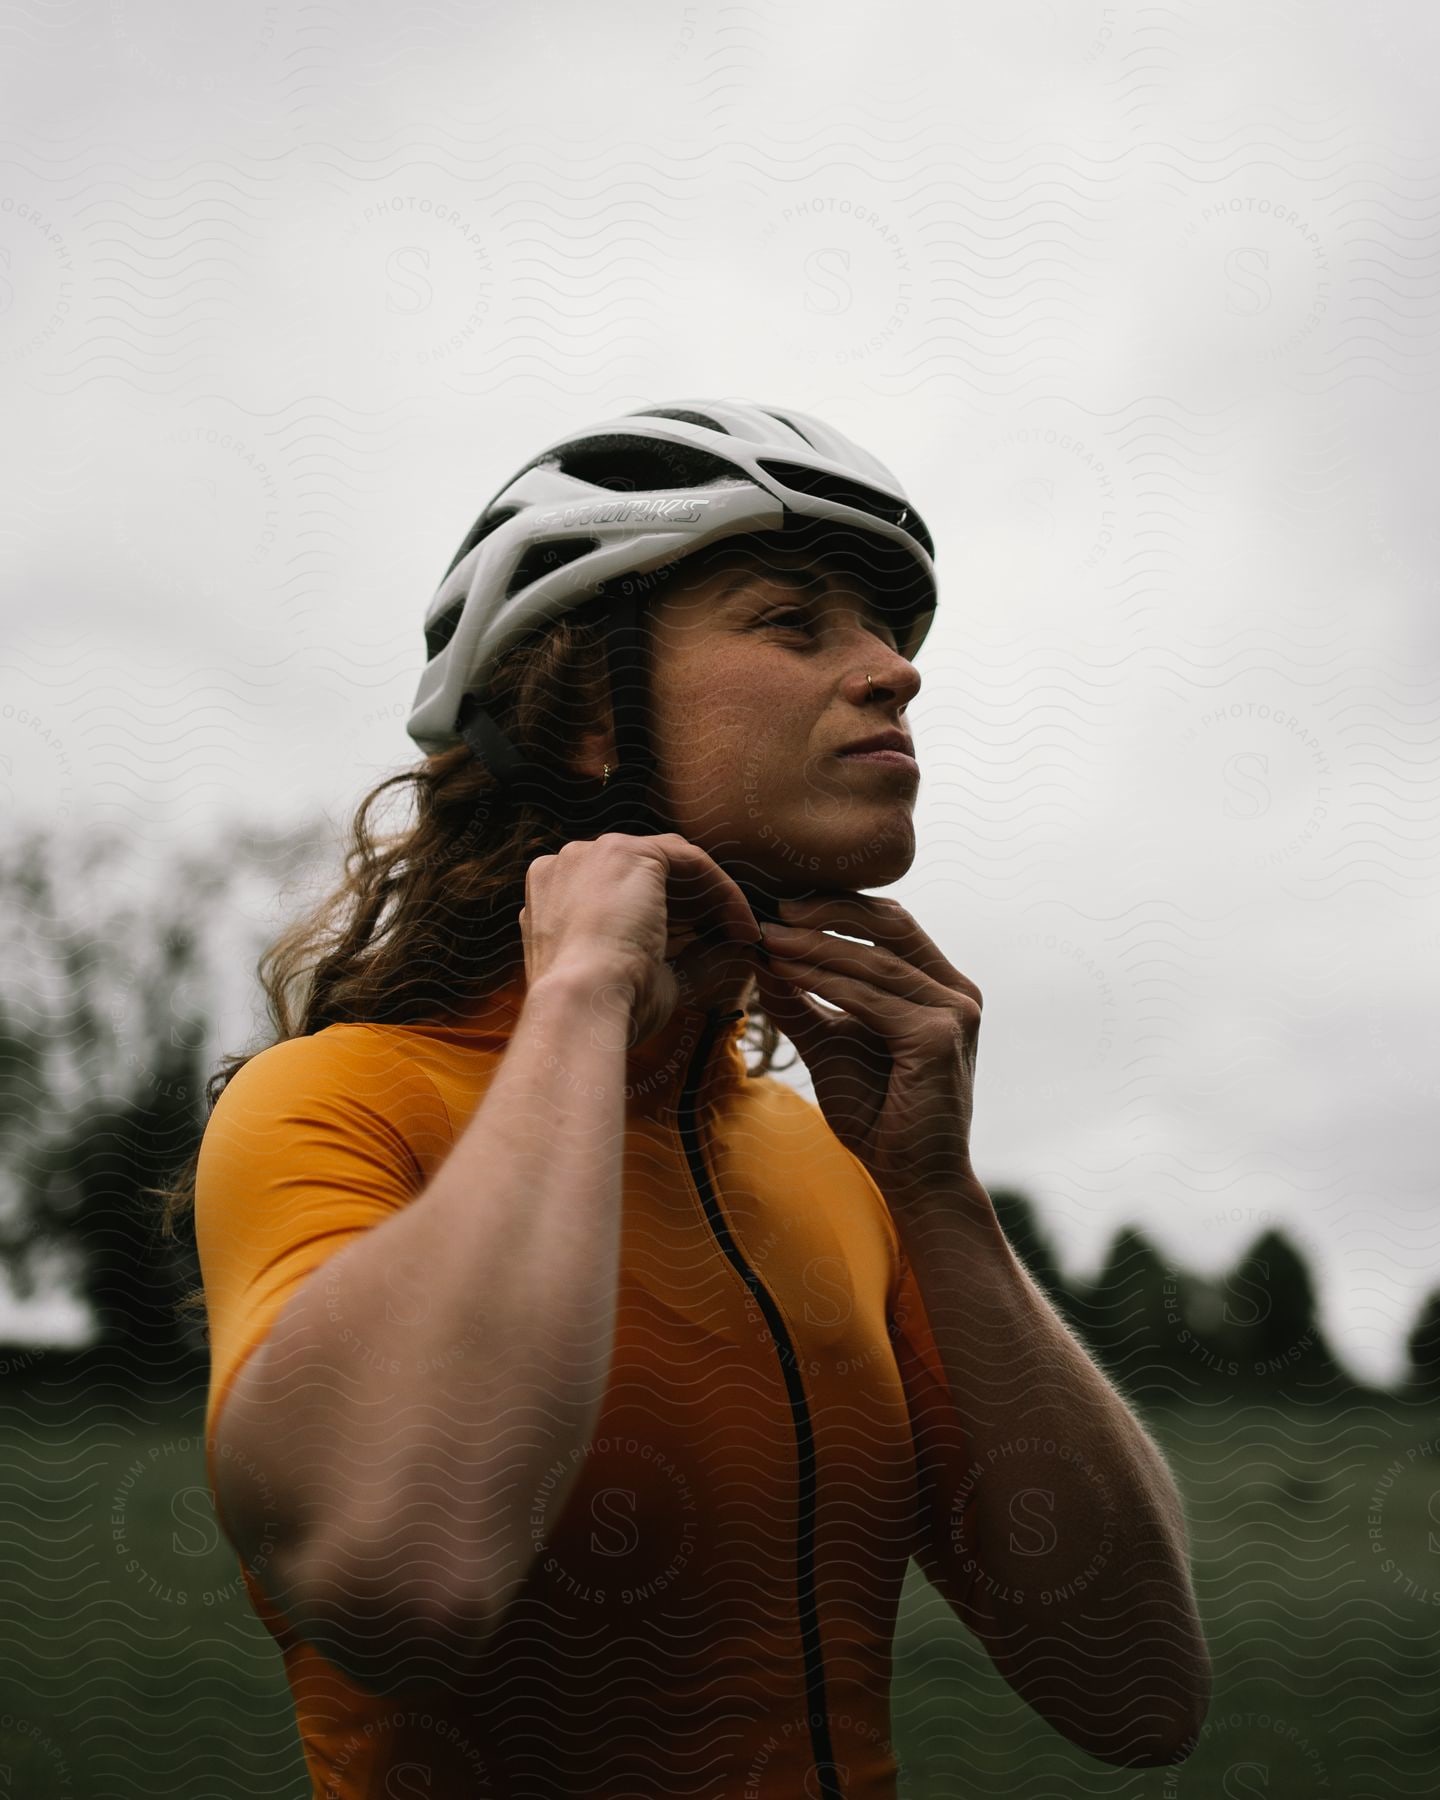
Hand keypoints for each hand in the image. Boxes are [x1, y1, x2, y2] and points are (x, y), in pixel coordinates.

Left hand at [752, 894, 982, 1215]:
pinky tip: (784, 971)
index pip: (890, 924)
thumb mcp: (830, 1044)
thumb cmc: (877, 1115)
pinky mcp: (939, 1038)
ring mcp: (955, 1013)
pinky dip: (823, 982)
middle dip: (828, 910)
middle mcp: (957, 992)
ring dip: (814, 946)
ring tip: (767, 938)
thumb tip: (762, 957)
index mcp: (941, 985)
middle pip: (891, 924)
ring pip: (875, 961)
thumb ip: (803, 1002)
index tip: (782, 901)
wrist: (913, 1179)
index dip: (837, 906)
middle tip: (774, 907)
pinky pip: (870, 998)